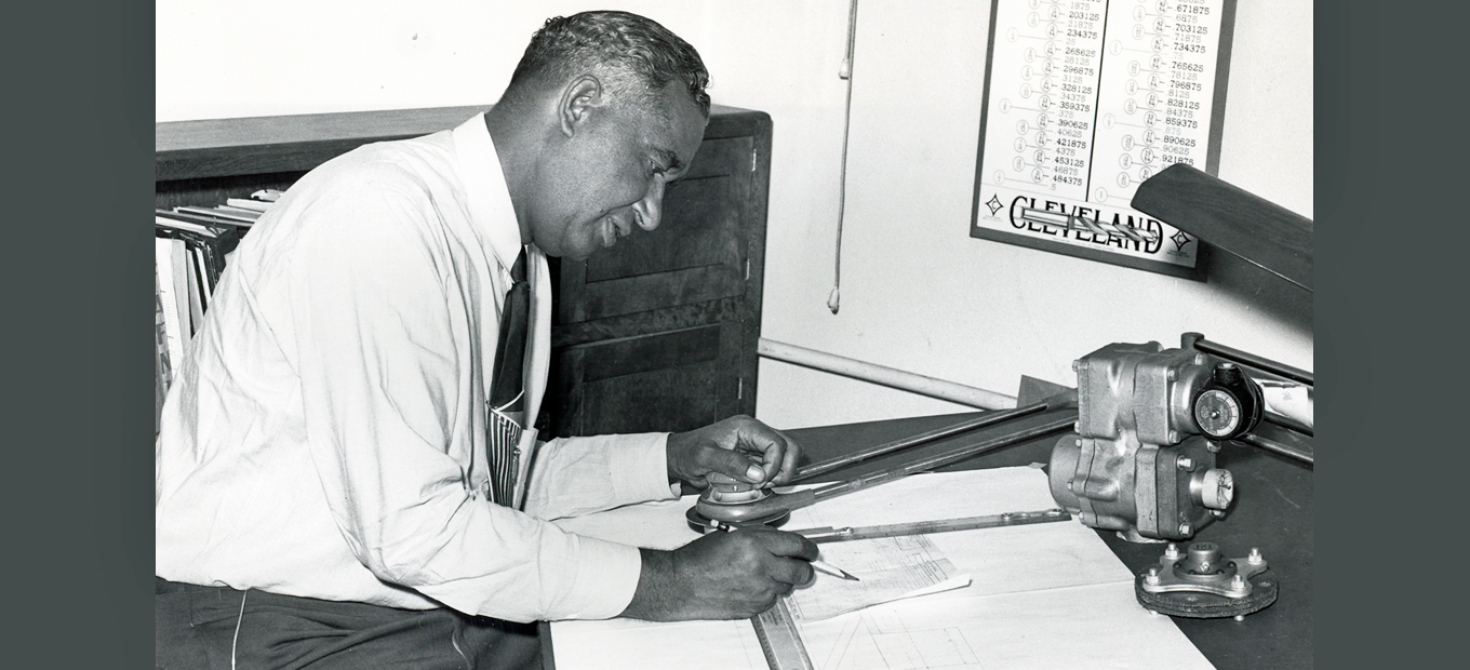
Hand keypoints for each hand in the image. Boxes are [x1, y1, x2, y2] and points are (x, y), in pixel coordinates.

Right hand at [620, 528, 817, 620]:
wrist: (682, 583)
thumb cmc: (700, 558)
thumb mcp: (732, 534)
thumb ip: (761, 537)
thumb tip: (784, 542)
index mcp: (755, 543)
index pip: (796, 545)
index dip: (809, 549)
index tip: (812, 551)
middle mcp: (761, 566)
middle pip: (800, 570)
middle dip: (804, 568)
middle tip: (802, 566)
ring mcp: (759, 589)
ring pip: (787, 586)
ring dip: (782, 580)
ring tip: (764, 574)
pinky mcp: (754, 606)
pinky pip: (772, 600)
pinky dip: (768, 593)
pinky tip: (751, 586)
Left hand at [666, 415, 801, 488]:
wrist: (679, 456)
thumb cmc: (689, 451)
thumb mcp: (705, 457)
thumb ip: (732, 463)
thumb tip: (758, 473)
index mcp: (746, 427)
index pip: (777, 443)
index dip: (775, 465)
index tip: (760, 481)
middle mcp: (755, 433)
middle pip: (789, 447)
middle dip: (784, 469)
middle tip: (767, 484)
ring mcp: (756, 445)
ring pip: (786, 457)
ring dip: (779, 474)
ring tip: (762, 485)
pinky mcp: (754, 457)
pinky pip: (773, 466)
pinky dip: (770, 477)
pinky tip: (756, 484)